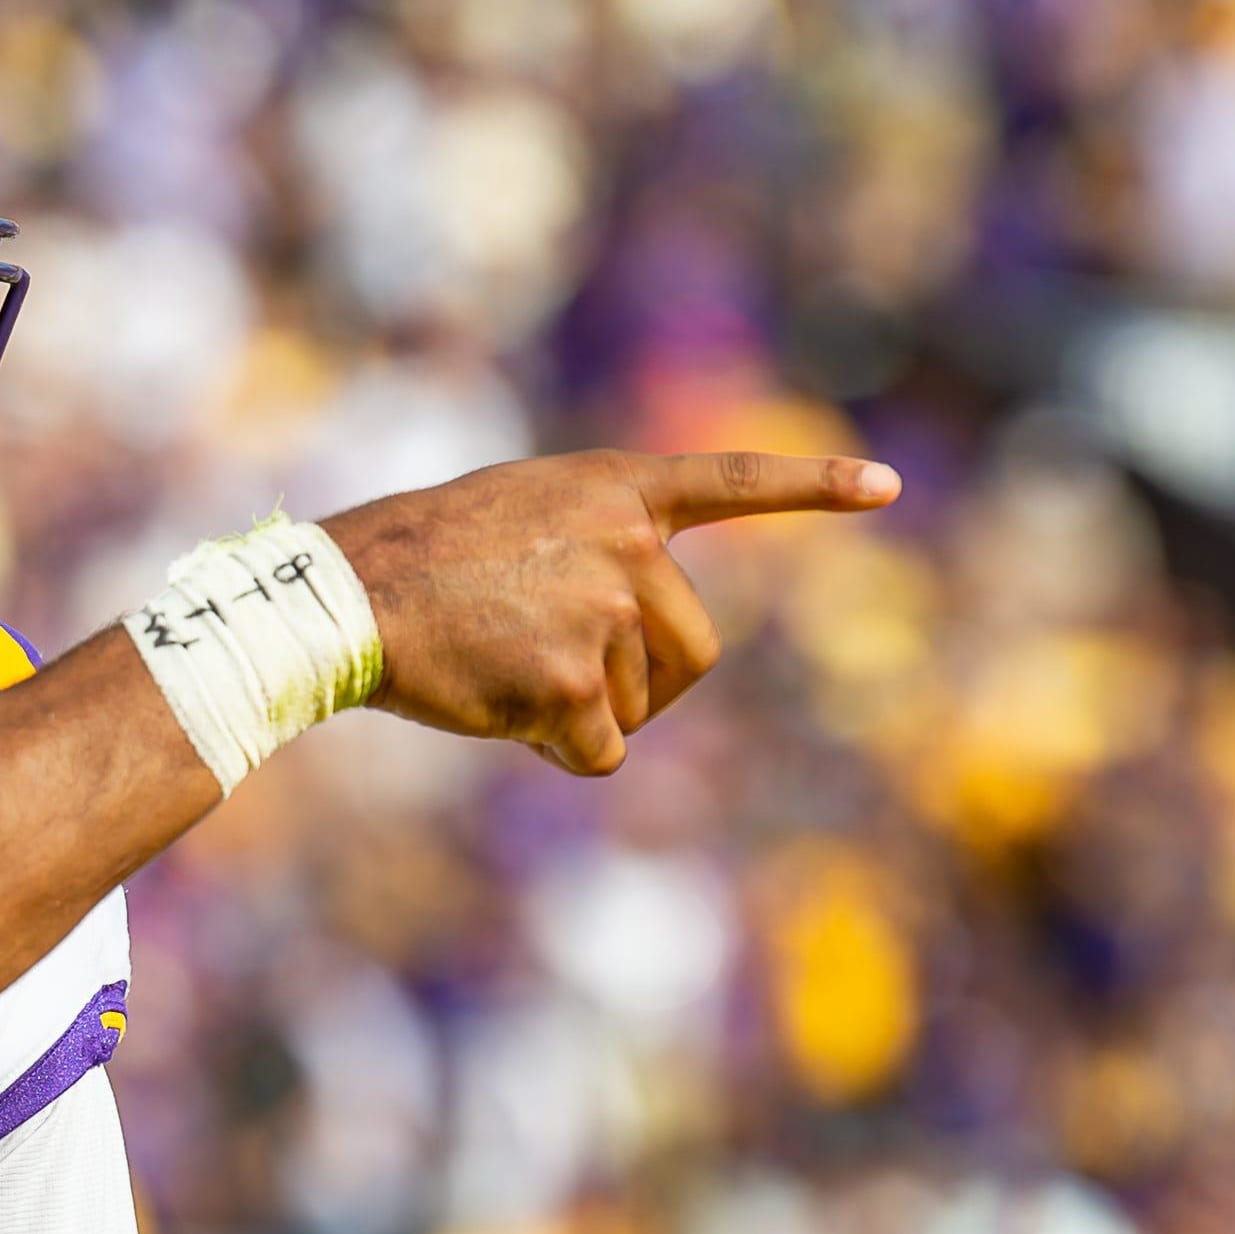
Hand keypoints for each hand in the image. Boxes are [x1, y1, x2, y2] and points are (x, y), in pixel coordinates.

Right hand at [325, 450, 900, 774]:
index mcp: (613, 490)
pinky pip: (600, 751)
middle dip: (646, 684)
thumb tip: (643, 652)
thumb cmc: (418, 561)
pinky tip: (498, 708)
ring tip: (504, 667)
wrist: (347, 597)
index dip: (812, 486)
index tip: (887, 486)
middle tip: (565, 679)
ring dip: (588, 712)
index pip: (730, 481)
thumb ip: (597, 548)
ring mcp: (605, 611)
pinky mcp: (574, 683)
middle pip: (694, 650)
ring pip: (642, 704)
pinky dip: (556, 750)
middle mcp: (627, 542)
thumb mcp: (522, 517)